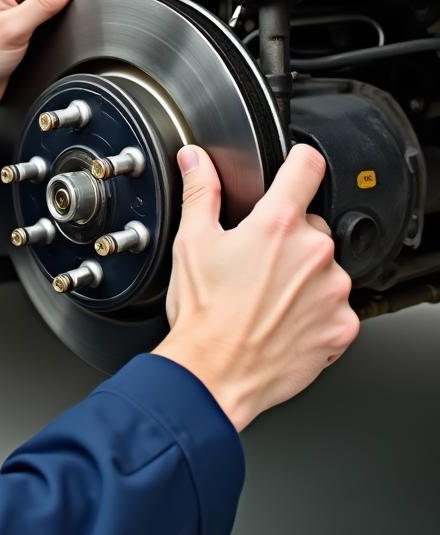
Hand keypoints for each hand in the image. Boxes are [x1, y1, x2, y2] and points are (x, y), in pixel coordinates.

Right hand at [153, 143, 358, 432]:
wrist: (214, 374)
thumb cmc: (203, 314)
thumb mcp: (192, 243)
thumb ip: (200, 192)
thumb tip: (195, 160)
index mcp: (277, 225)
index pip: (307, 167)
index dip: (297, 162)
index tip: (292, 169)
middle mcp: (314, 253)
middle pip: (311, 224)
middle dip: (287, 237)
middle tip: (255, 263)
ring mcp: (333, 290)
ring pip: (324, 267)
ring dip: (302, 275)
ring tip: (265, 297)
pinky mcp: (342, 325)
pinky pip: (334, 305)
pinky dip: (313, 310)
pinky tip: (281, 320)